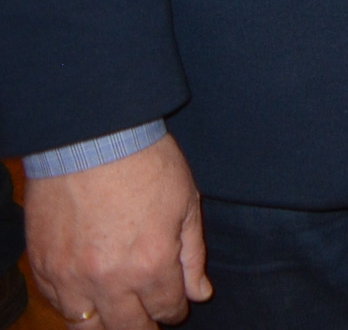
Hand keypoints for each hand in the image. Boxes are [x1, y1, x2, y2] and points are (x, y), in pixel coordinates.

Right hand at [26, 136, 212, 328]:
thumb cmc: (147, 164)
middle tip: (150, 318)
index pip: (166, 309)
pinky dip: (74, 306)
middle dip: (145, 326)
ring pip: (88, 327)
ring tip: (119, 313)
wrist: (92, 139)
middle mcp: (109, 281)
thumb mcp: (187, 204)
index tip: (177, 304)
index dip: (175, 310)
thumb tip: (200, 293)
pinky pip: (57, 305)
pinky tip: (88, 297)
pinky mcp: (43, 267)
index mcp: (151, 265)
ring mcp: (71, 277)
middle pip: (128, 328)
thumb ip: (192, 256)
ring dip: (107, 323)